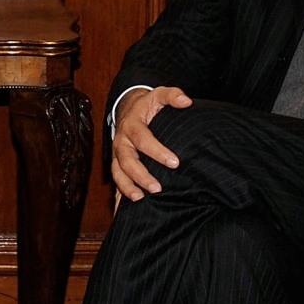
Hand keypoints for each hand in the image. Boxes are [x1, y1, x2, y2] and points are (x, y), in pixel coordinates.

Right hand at [110, 85, 191, 200]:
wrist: (128, 110)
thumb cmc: (148, 106)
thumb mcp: (159, 95)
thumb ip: (172, 95)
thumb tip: (186, 101)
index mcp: (132, 125)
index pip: (143, 139)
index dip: (157, 151)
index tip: (175, 162)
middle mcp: (121, 141)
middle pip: (127, 160)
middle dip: (141, 175)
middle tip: (158, 188)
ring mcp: (117, 155)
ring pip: (118, 173)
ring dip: (127, 187)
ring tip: (140, 199)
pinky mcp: (117, 164)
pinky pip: (116, 181)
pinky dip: (119, 195)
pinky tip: (125, 208)